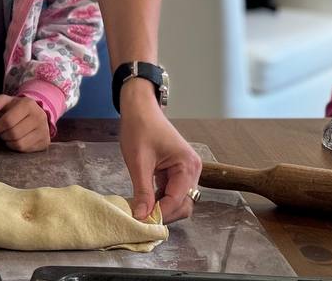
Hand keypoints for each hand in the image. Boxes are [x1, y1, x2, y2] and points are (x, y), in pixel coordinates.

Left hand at [0, 94, 50, 151]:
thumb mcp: (4, 101)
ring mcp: (44, 130)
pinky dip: (16, 147)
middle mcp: (39, 116)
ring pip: (19, 144)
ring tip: (8, 135)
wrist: (35, 113)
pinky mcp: (45, 142)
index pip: (8, 121)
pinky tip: (16, 139)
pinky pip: (25, 150)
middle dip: (3, 134)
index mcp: (28, 104)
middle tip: (1, 132)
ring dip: (9, 142)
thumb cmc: (15, 108)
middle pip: (13, 134)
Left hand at [118, 81, 201, 222]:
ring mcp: (186, 171)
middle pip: (183, 205)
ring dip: (162, 208)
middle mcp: (192, 170)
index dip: (160, 214)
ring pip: (178, 201)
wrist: (139, 107)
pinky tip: (145, 202)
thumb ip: (142, 191)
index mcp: (188, 165)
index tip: (141, 223)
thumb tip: (142, 217)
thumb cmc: (140, 127)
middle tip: (141, 220)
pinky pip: (172, 193)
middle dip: (164, 214)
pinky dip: (160, 200)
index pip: (178, 201)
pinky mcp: (177, 171)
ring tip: (141, 212)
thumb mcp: (139, 161)